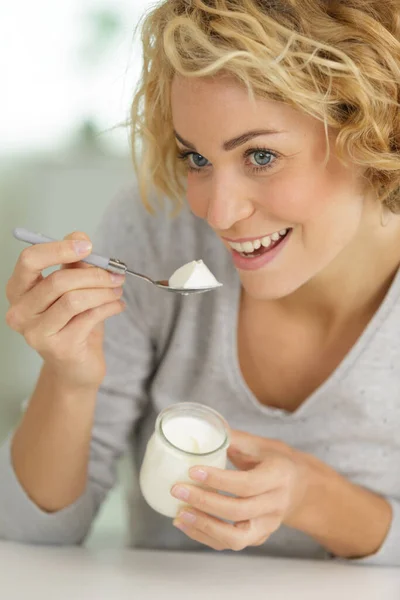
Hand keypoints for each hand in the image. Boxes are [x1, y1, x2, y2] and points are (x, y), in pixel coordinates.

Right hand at [5, 231, 125, 388]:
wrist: (76, 367)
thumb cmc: (73, 323)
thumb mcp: (73, 288)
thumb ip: (73, 263)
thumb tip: (79, 237)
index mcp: (18, 290)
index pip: (30, 260)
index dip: (59, 249)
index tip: (87, 246)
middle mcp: (20, 312)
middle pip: (58, 281)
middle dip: (94, 275)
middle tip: (115, 275)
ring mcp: (36, 333)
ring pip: (74, 300)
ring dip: (103, 291)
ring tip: (117, 291)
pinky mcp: (58, 348)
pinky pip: (88, 317)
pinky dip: (109, 307)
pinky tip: (117, 306)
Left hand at [171, 430, 311, 550]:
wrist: (299, 488)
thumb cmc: (276, 461)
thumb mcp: (261, 445)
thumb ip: (235, 439)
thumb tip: (206, 428)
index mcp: (278, 477)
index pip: (247, 483)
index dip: (218, 479)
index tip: (192, 471)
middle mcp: (275, 505)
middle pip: (238, 511)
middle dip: (204, 502)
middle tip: (178, 490)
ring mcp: (267, 526)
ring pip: (235, 537)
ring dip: (204, 526)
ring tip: (179, 514)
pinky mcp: (258, 538)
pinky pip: (230, 543)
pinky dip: (205, 536)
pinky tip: (186, 523)